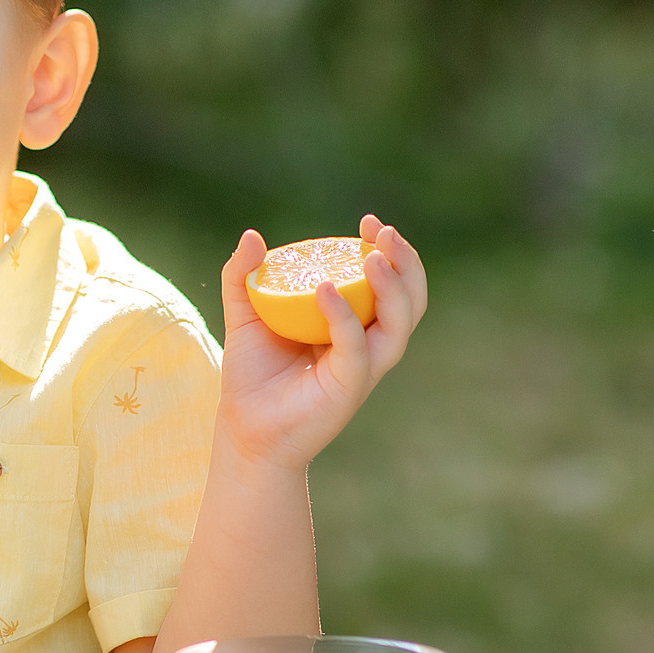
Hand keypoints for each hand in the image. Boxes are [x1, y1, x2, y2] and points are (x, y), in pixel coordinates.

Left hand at [214, 215, 428, 473]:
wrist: (243, 429)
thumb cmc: (252, 375)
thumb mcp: (245, 315)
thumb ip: (243, 276)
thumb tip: (251, 236)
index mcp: (355, 325)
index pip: (389, 284)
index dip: (389, 252)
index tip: (370, 224)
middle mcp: (368, 345)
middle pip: (410, 300)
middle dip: (406, 263)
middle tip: (383, 233)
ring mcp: (363, 367)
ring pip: (399, 323)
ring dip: (392, 287)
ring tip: (372, 257)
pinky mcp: (348, 387)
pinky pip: (356, 348)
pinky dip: (345, 317)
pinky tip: (325, 289)